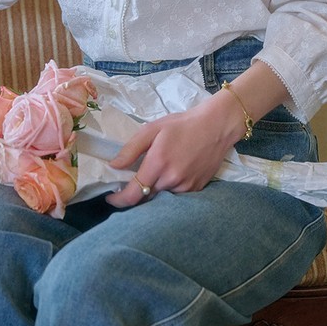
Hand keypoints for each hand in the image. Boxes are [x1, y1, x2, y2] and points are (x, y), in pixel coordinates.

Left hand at [106, 99, 239, 208]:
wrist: (216, 127)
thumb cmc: (181, 125)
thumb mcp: (152, 129)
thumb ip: (131, 149)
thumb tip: (113, 166)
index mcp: (158, 164)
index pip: (133, 194)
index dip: (118, 200)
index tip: (110, 197)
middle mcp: (172, 180)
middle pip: (146, 197)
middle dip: (136, 192)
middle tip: (130, 181)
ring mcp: (186, 187)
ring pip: (161, 197)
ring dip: (153, 191)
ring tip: (154, 174)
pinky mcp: (196, 190)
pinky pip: (176, 196)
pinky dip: (168, 189)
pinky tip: (170, 175)